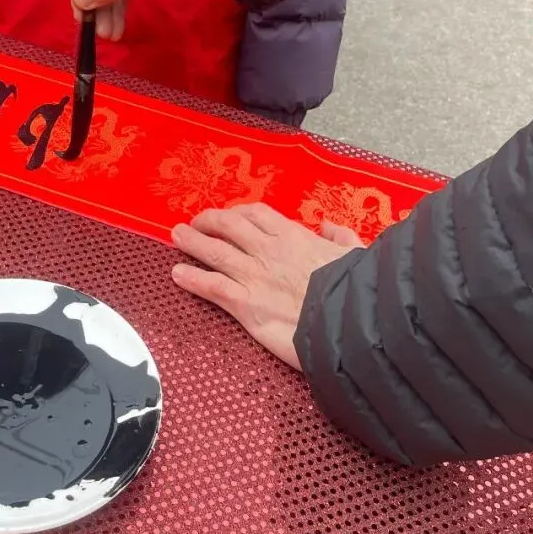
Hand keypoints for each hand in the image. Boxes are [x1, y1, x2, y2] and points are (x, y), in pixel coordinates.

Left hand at [171, 203, 361, 369]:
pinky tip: (177, 274)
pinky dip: (192, 279)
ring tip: (176, 236)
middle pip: (229, 226)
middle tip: (195, 221)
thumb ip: (340, 236)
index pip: (256, 214)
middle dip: (209, 221)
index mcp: (293, 235)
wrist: (351, 321)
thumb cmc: (356, 288)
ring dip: (193, 242)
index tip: (230, 215)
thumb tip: (330, 227)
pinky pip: (213, 287)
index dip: (238, 212)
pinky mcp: (246, 305)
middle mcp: (268, 250)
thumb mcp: (355, 252)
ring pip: (215, 252)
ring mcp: (254, 277)